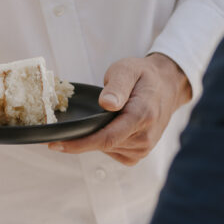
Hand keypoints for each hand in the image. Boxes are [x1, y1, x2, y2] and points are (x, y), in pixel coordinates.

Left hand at [49, 53, 191, 165]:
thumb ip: (117, 86)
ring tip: (96, 120)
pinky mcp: (139, 154)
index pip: (106, 138)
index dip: (79, 144)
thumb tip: (107, 103)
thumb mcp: (128, 69)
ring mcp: (144, 148)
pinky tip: (107, 128)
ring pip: (107, 150)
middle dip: (81, 140)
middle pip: (103, 145)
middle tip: (61, 132)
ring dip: (94, 139)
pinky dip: (105, 143)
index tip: (56, 144)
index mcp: (142, 116)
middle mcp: (145, 136)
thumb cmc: (144, 76)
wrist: (167, 86)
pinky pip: (114, 153)